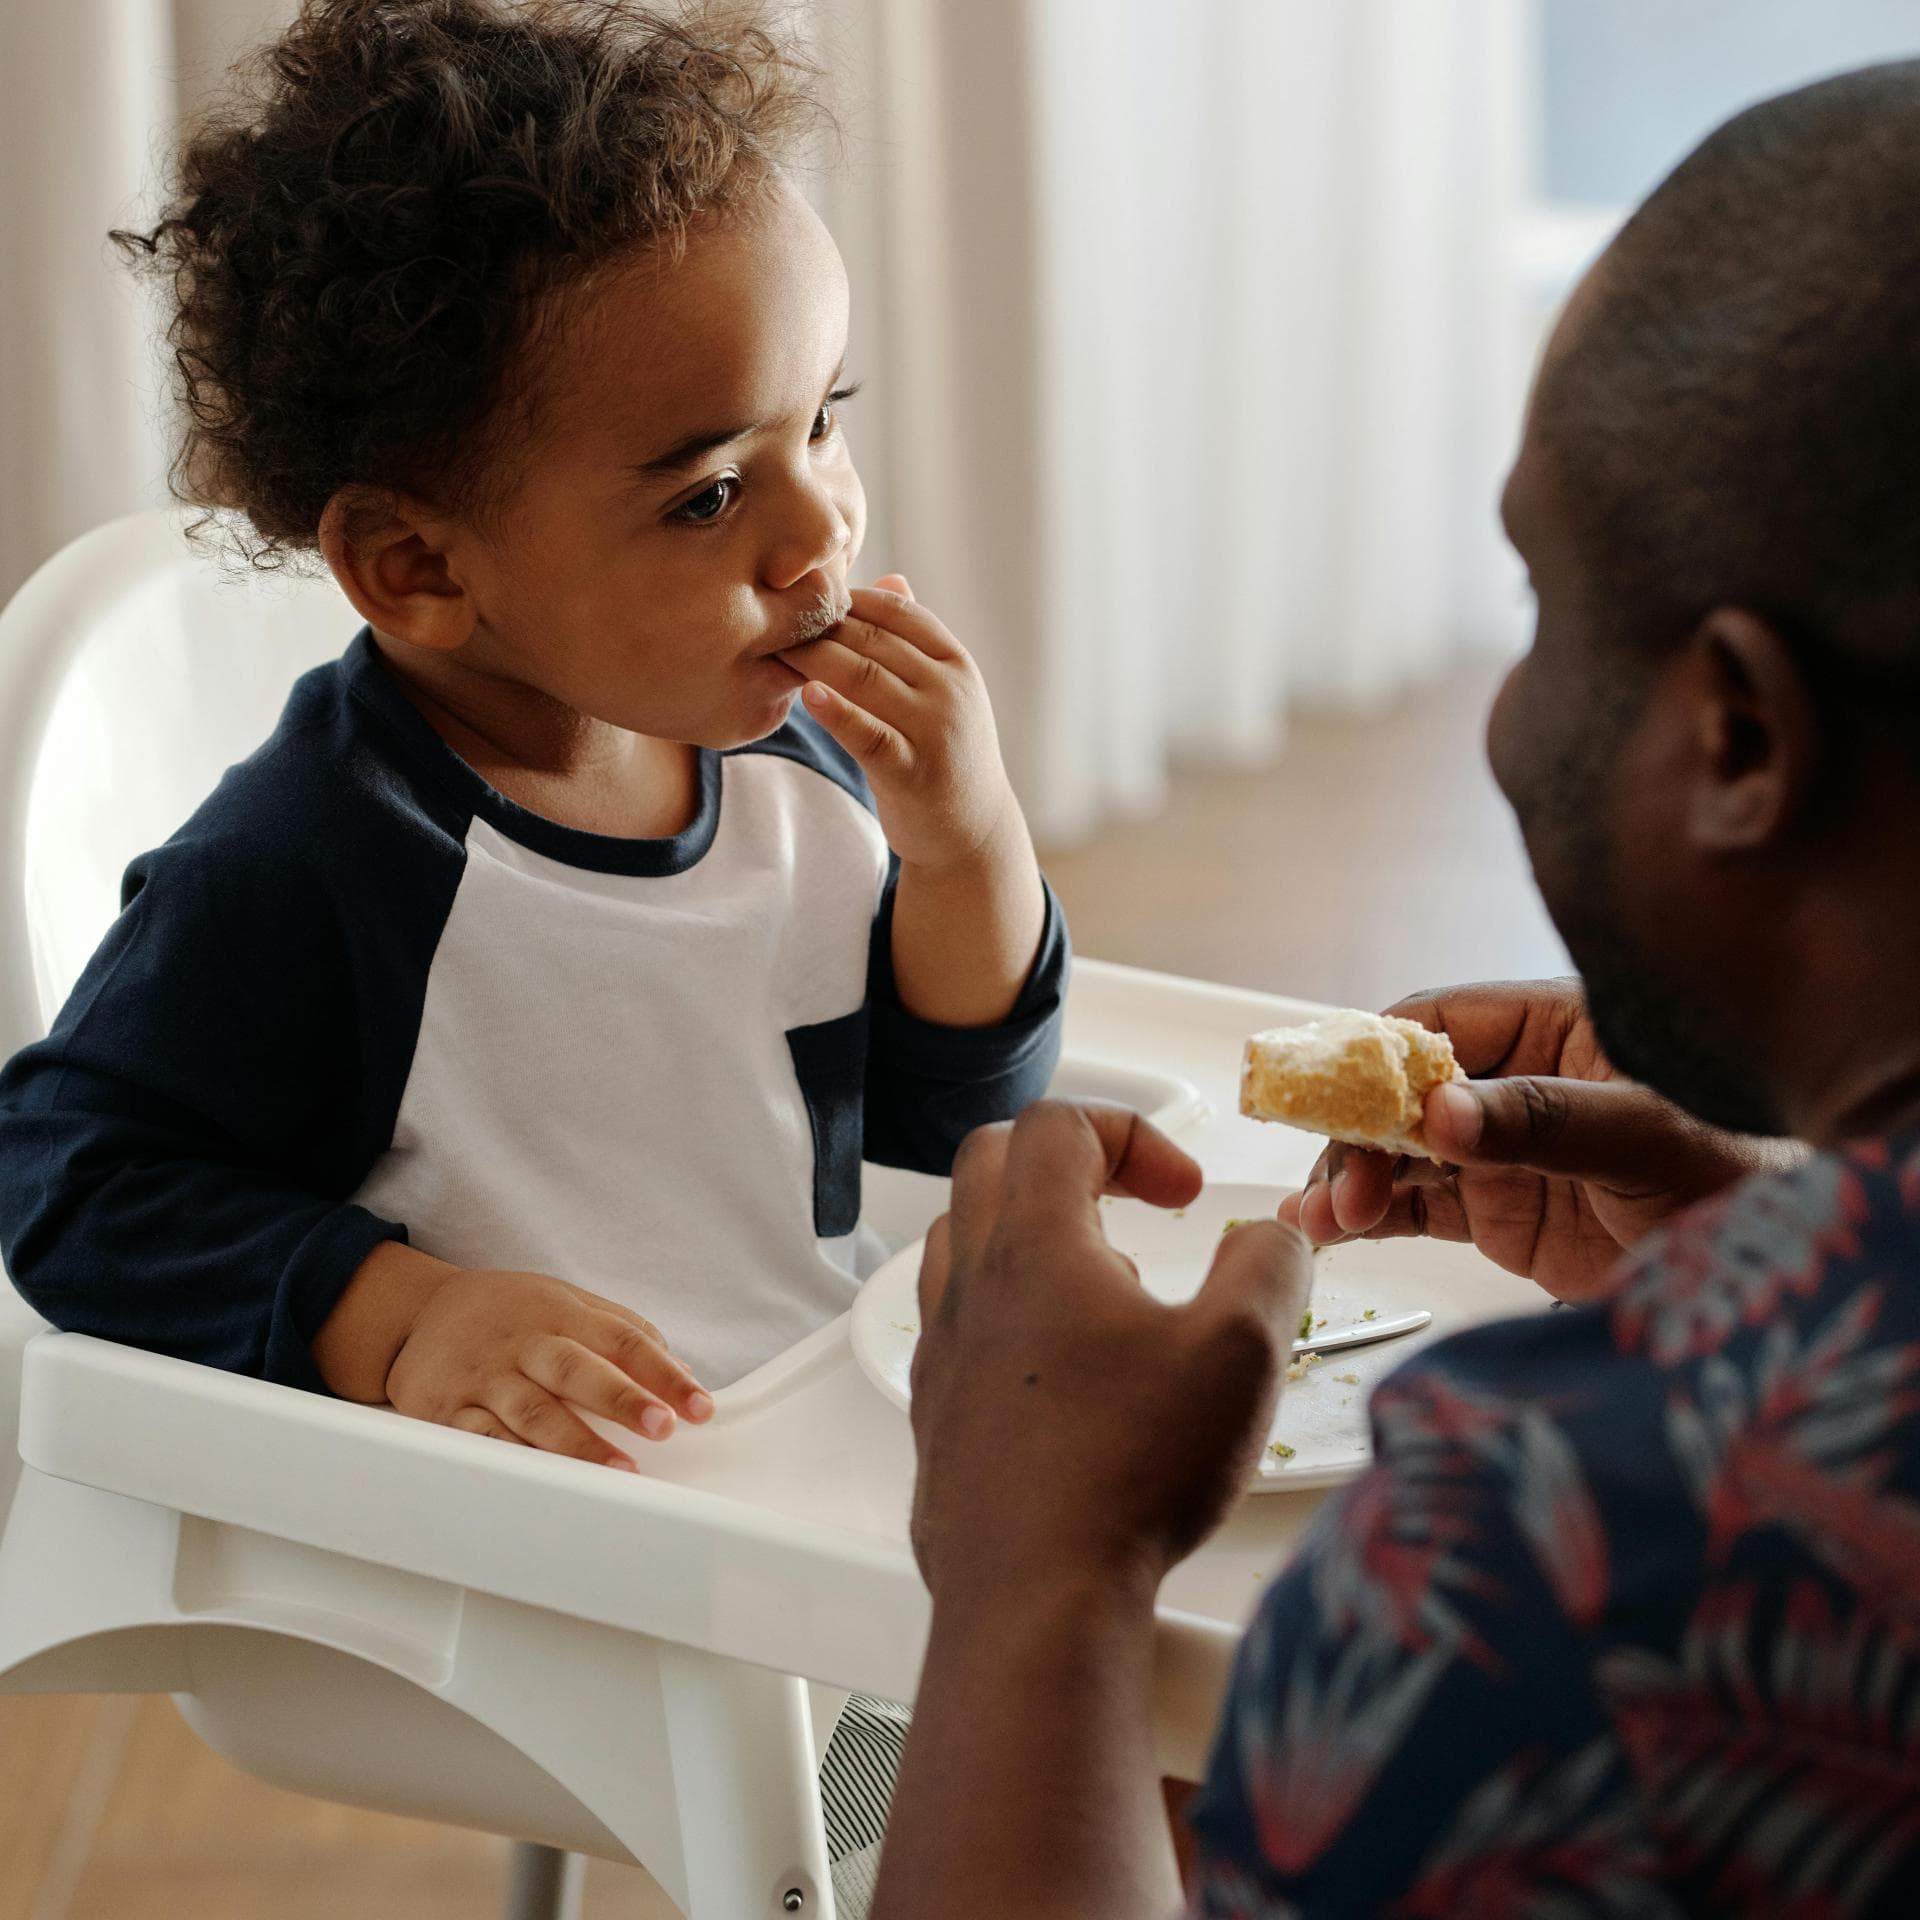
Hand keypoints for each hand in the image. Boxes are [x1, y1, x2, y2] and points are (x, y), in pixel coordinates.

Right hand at [383, 1262, 713, 1469]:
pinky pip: (484, 1440)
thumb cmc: (508, 1311)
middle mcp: (525, 1344)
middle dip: (623, 1399)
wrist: (418, 1312)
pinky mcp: (451, 1412)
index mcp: (561, 1315)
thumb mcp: (566, 1301)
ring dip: (577, 1444)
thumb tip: (679, 1371)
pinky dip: (515, 1461)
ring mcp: (487, 1378)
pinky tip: (545, 1483)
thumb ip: (622, 1331)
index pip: (624, 1341)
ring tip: (619, 1470)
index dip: (664, 1374)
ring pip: (533, 1412)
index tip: (699, 1406)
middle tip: (663, 1426)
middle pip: (578, 1370)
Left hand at [783, 576, 1019, 872]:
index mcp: (957, 664)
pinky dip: (834, 711)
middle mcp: (950, 691)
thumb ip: (917, 642)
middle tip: (775, 618)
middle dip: (822, 625)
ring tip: (777, 650)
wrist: (971, 833)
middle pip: (875, 641)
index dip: (850, 599)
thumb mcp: (943, 693)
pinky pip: (867, 734)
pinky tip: (804, 695)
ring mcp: (934, 732)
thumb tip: (891, 578)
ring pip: (865, 679)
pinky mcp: (913, 773)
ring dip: (815, 659)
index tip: (807, 597)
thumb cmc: (945, 755)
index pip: (900, 612)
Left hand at [909, 1102, 1309, 1603]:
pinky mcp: (937, 1414)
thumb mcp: (1241, 1353)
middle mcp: (971, 1285)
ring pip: (962, 1240)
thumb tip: (1272, 1235)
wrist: (1033, 1604)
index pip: (1056, 1124)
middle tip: (1134, 1202)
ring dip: (1035, 1234)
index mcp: (1035, 1244)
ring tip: (1110, 1288)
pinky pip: (960, 1323)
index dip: (1130, 1131)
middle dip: (1070, 1160)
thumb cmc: (1128, 1476)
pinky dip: (1013, 1311)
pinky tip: (1075, 1372)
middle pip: (991, 1161)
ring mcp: (942, 1350)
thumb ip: (1268, 1267)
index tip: (1182, 1191)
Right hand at [1280, 978, 1799, 1299]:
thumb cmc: (1744, 1170)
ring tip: (1320, 1219)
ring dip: (1351, 1178)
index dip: (1378, 1058)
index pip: (1440, 1022)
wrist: (1786, 1274)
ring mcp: (1502, 1149)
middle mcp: (1516, 1080)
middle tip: (1340, 1186)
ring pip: (1399, 1151)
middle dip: (1357, 1133)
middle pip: (1403, 1092)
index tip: (1337, 1099)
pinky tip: (1329, 1230)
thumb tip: (1439, 1112)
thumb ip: (1542, 1119)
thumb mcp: (1646, 1135)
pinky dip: (1370, 1215)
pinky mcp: (1499, 1211)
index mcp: (1552, 1026)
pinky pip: (1417, 1205)